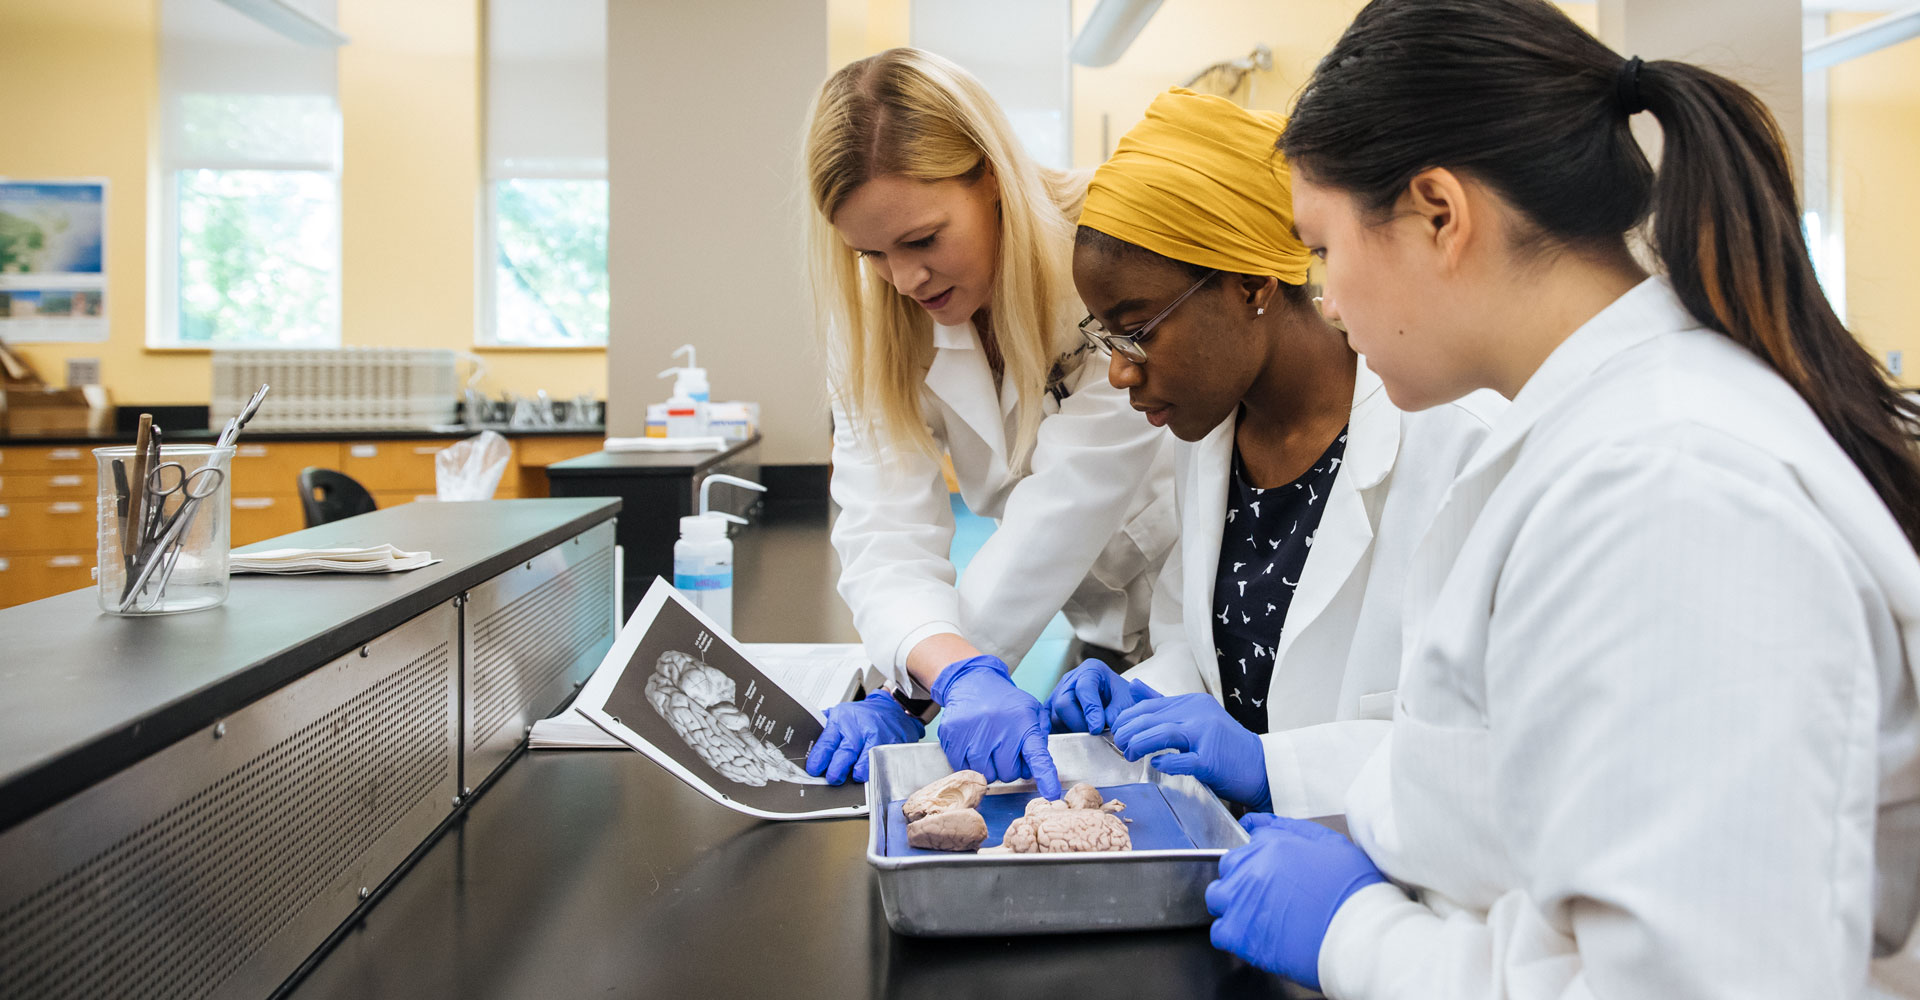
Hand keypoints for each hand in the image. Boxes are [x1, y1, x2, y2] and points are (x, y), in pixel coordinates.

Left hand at [804, 691, 926, 783]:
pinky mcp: (889, 746)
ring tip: (853, 777)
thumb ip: (822, 727)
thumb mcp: (838, 714)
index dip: (819, 758)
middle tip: (832, 778)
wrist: (889, 709)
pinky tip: (869, 773)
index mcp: (840, 721)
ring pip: (865, 759)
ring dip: (858, 772)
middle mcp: (858, 729)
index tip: (813, 769)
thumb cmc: (860, 716)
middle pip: (846, 753)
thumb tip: (804, 744)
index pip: (827, 742)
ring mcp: (875, 738)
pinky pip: (880, 762)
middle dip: (837, 770)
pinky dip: (874, 770)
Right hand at [930, 655, 1061, 798]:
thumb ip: (1039, 737)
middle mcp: (999, 728)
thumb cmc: (1005, 702)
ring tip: (988, 747)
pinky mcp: (953, 736)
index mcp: (1023, 723)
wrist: (971, 682)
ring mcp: (974, 733)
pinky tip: (973, 746)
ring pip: (985, 774)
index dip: (1045, 776)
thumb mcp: (1031, 711)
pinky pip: (963, 768)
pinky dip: (970, 763)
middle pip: (1008, 774)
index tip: (1052, 793)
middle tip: (1004, 750)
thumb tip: (1040, 767)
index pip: (1037, 755)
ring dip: (989, 767)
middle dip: (1008, 767)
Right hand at [1046, 659, 1160, 734]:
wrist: (1119, 701)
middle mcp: (1071, 679)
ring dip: (1071, 730)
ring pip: (1054, 716)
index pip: (1084, 689)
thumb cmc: (1123, 699)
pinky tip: (1074, 738)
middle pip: (1063, 703)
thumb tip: (1100, 728)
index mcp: (1091, 670)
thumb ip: (1116, 713)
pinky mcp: (1052, 707)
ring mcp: (1058, 692)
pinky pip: (1049, 722)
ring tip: (1089, 735)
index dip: (1090, 711)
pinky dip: (1060, 732)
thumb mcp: (1127, 702)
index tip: (1097, 728)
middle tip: (1093, 735)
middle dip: (1078, 723)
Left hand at [1110, 693, 1270, 809]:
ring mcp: (1206, 736)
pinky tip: (1156, 764)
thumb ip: (1163, 703)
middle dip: (1127, 732)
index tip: (1118, 731)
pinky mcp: (1211, 760)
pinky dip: (1164, 762)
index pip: (1149, 705)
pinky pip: (1181, 760)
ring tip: (1129, 755)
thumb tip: (1133, 685)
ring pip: (1162, 734)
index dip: (1127, 718)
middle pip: (1151, 718)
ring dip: (1139, 745)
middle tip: (1119, 745)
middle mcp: (1199, 714)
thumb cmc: (1224, 745)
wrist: (1261, 766)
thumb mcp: (1194, 716)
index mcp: (1193, 702)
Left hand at [1205, 814, 1386, 989]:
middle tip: (1267, 897)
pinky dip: (1233, 935)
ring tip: (1260, 917)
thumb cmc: (1352, 889)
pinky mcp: (1240, 934)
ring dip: (1233, 905)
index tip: (1266, 876)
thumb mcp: (1327, 842)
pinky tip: (1256, 936)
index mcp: (1269, 846)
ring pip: (1218, 898)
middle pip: (1227, 871)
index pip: (1242, 850)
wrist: (1359, 930)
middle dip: (1242, 881)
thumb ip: (1287, 830)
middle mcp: (1249, 870)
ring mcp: (1241, 902)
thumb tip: (1258, 825)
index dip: (1254, 864)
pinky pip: (1219, 932)